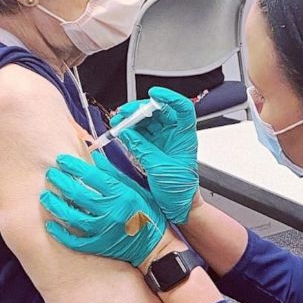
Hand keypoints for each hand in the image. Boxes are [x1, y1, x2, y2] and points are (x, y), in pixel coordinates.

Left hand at [41, 151, 167, 267]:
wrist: (154, 246)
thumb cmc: (147, 213)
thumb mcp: (136, 189)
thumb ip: (115, 174)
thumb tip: (94, 157)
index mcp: (122, 194)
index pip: (93, 177)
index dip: (74, 166)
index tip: (61, 159)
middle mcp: (112, 211)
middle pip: (79, 195)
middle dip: (61, 182)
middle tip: (50, 174)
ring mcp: (104, 231)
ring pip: (73, 217)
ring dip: (56, 206)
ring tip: (45, 196)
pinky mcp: (100, 246)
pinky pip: (75, 241)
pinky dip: (61, 234)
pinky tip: (50, 225)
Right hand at [112, 87, 198, 224]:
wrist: (178, 208)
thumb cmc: (180, 191)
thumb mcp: (159, 169)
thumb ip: (142, 149)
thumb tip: (127, 132)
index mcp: (184, 137)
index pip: (182, 109)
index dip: (169, 97)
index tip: (154, 94)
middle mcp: (174, 135)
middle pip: (159, 112)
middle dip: (140, 110)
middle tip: (124, 113)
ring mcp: (162, 141)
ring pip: (147, 122)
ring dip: (132, 121)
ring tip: (118, 123)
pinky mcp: (152, 148)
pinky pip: (140, 135)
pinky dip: (129, 132)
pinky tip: (120, 132)